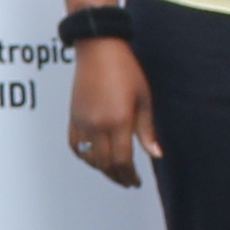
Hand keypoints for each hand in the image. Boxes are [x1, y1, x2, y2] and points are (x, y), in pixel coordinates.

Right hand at [65, 35, 159, 185]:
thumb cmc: (125, 69)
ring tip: (113, 171)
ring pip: (89, 159)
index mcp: (119, 121)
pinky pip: (75, 146)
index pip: (122, 161)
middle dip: (117, 176)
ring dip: (101, 169)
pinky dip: (84, 157)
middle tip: (127, 181)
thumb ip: (147, 130)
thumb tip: (155, 154)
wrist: (99, 49)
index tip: (135, 180)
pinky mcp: (73, 117)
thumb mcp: (144, 99)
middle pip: (105, 164)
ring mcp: (83, 122)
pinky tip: (94, 158)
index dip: (129, 176)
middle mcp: (98, 125)